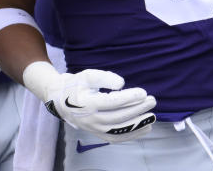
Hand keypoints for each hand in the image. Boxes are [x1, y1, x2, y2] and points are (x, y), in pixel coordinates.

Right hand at [23, 61, 155, 142]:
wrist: (59, 100)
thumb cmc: (75, 85)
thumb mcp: (87, 75)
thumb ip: (104, 77)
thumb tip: (122, 83)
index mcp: (87, 103)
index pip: (112, 103)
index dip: (129, 98)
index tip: (143, 92)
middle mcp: (91, 119)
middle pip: (118, 117)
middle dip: (137, 109)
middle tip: (152, 100)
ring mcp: (94, 129)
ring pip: (119, 130)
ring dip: (138, 124)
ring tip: (153, 116)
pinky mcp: (98, 133)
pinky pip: (117, 138)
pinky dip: (133, 135)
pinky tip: (146, 128)